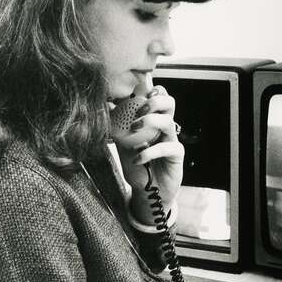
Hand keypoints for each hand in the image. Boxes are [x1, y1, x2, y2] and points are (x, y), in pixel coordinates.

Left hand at [110, 80, 183, 212]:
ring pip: (168, 122)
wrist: (147, 191)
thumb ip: (118, 127)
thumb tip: (104, 107)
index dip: (152, 90)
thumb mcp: (122, 144)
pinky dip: (149, 152)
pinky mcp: (176, 155)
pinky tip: (137, 159)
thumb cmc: (138, 167)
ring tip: (133, 129)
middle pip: (169, 102)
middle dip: (154, 101)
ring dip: (149, 122)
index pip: (159, 97)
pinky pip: (166, 147)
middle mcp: (165, 128)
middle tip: (138, 110)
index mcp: (154, 121)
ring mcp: (172, 140)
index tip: (137, 94)